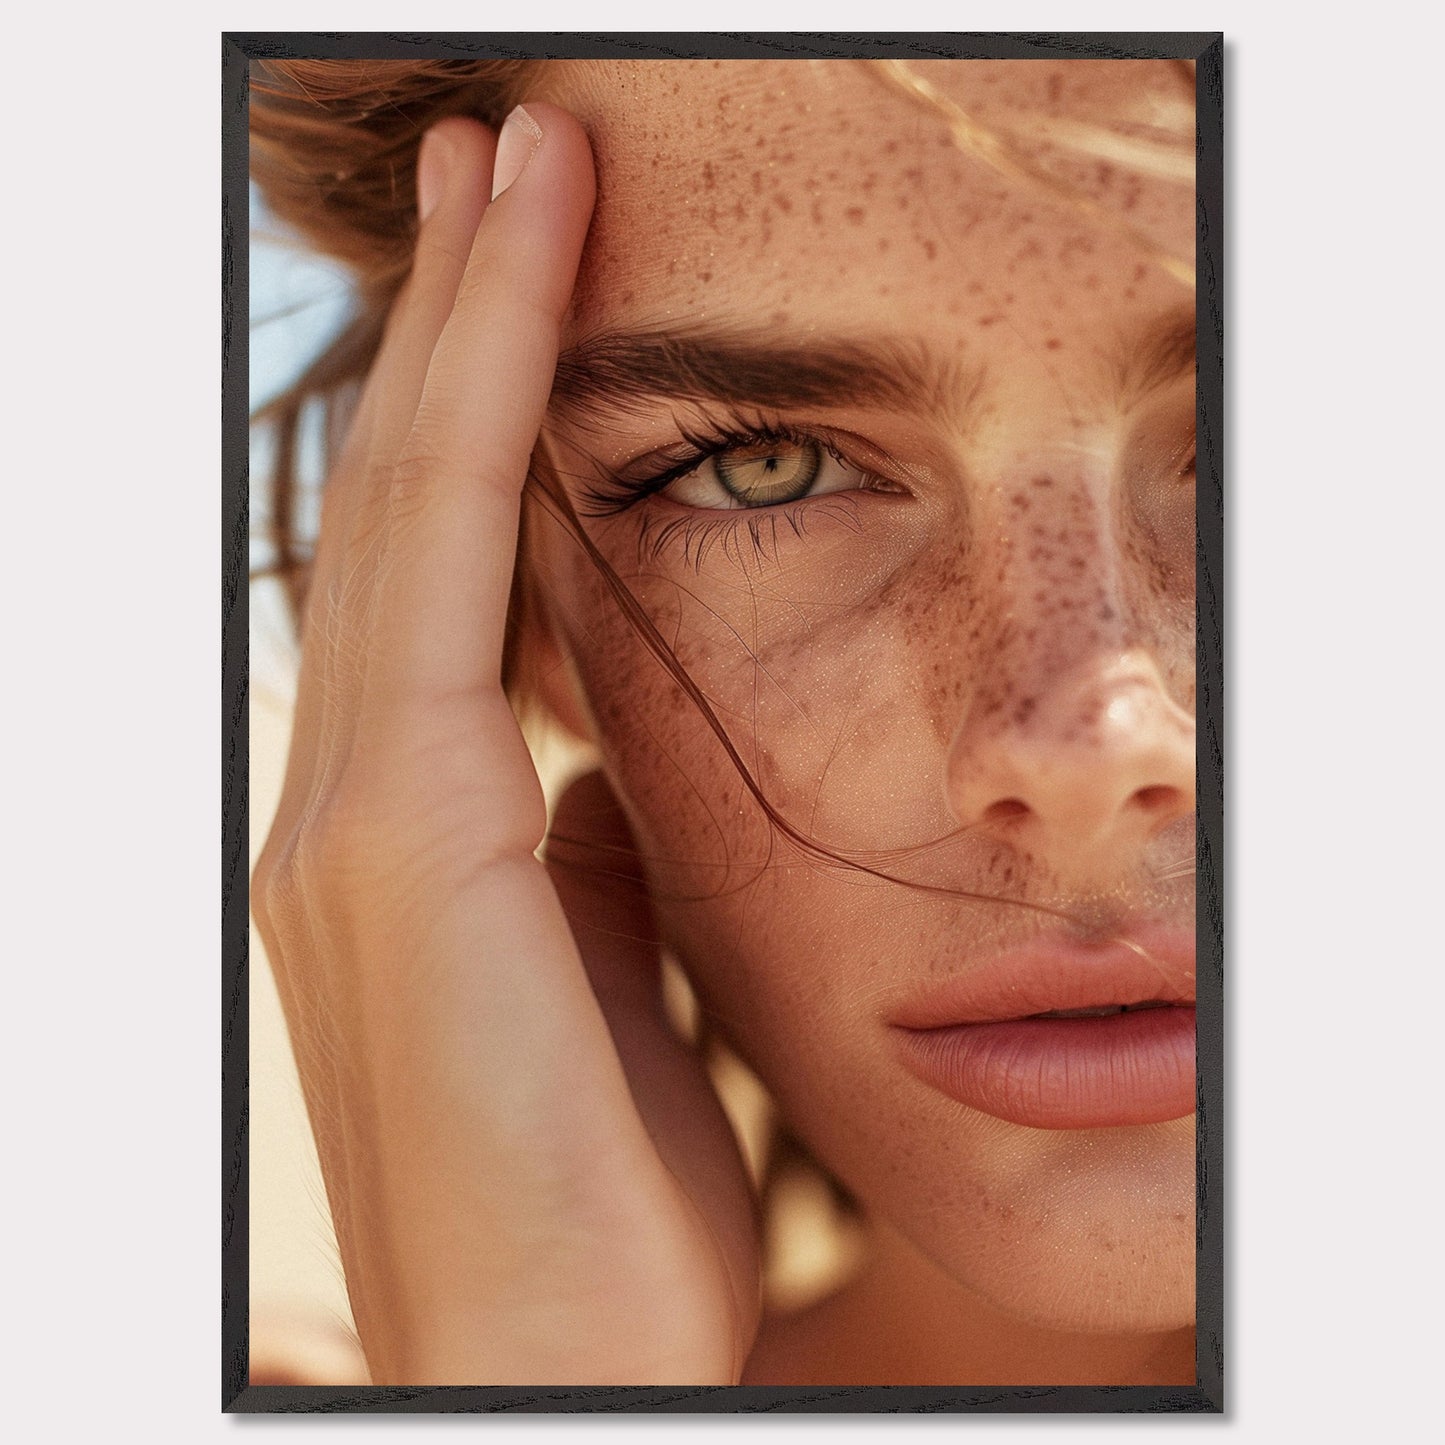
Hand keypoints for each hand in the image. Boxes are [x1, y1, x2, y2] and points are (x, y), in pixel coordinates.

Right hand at [250, 106, 760, 1385]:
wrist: (570, 1357)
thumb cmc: (606, 1191)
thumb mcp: (612, 981)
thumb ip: (589, 859)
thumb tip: (601, 766)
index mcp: (405, 840)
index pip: (445, 573)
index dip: (484, 410)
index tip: (539, 263)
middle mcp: (341, 803)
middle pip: (408, 507)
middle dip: (461, 323)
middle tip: (512, 154)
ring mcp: (344, 816)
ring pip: (412, 507)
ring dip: (468, 330)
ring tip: (520, 167)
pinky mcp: (391, 842)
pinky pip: (444, 572)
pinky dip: (481, 418)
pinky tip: (526, 288)